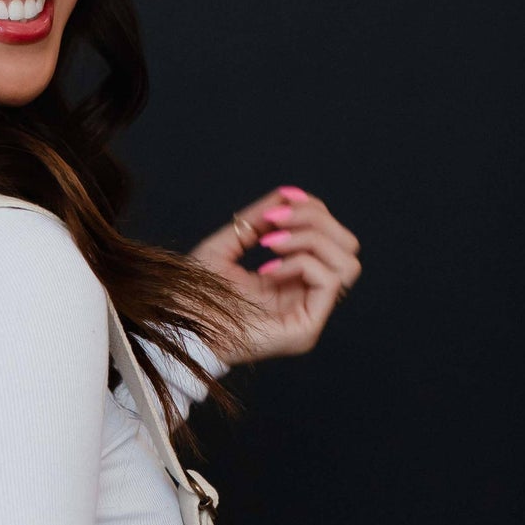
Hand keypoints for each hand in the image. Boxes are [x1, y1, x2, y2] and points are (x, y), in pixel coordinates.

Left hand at [192, 185, 361, 361]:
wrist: (177, 326)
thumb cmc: (193, 294)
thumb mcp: (228, 245)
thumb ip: (259, 220)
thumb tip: (288, 194)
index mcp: (293, 282)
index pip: (330, 237)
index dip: (312, 209)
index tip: (278, 203)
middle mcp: (306, 299)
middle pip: (347, 245)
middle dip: (315, 220)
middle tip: (275, 220)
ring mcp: (309, 316)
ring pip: (347, 262)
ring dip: (310, 239)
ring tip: (269, 242)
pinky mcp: (305, 330)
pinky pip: (329, 282)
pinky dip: (301, 263)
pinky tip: (266, 269)